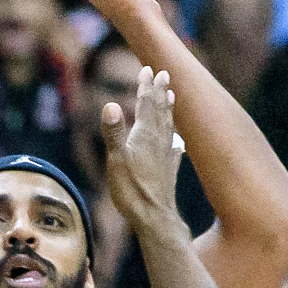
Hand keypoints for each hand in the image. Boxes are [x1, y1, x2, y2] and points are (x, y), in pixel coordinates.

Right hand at [99, 64, 183, 226]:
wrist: (154, 217)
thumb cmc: (132, 190)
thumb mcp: (116, 160)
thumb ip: (113, 132)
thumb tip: (109, 104)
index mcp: (145, 135)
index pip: (146, 104)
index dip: (146, 86)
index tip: (148, 69)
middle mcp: (159, 141)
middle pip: (160, 111)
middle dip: (160, 92)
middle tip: (164, 74)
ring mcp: (166, 155)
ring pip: (169, 126)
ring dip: (169, 110)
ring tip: (171, 97)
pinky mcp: (169, 171)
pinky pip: (174, 149)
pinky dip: (175, 141)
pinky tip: (178, 143)